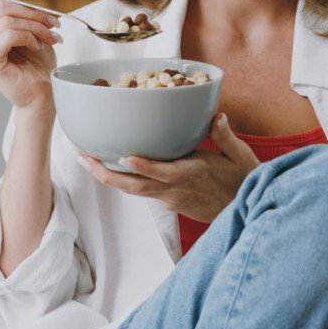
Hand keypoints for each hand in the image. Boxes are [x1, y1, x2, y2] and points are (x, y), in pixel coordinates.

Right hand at [0, 0, 60, 109]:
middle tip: (50, 22)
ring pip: (6, 20)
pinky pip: (9, 35)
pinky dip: (29, 37)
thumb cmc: (35, 61)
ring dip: (35, 26)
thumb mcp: (22, 23)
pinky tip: (35, 47)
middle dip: (30, 11)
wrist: (43, 92)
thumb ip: (4, 2)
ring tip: (48, 37)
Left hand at [77, 113, 260, 222]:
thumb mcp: (241, 157)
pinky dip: (124, 180)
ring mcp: (171, 199)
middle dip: (107, 174)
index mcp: (195, 173)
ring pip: (135, 191)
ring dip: (109, 177)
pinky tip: (108, 166)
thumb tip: (217, 116)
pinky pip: (142, 191)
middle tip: (83, 157)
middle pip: (137, 186)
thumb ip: (226, 136)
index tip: (125, 157)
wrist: (244, 213)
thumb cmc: (244, 181)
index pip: (166, 173)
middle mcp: (177, 189)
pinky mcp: (169, 202)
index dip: (146, 166)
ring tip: (86, 159)